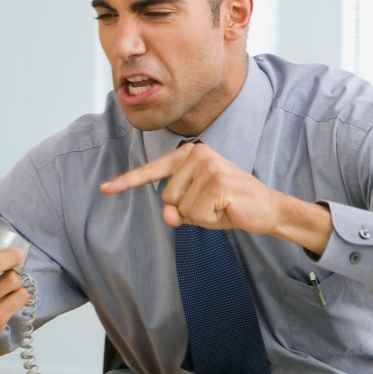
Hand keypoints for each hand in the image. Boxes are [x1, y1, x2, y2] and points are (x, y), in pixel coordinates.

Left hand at [100, 142, 332, 253]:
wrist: (267, 209)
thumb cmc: (230, 206)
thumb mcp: (197, 209)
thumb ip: (176, 210)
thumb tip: (168, 215)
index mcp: (189, 154)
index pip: (153, 172)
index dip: (127, 182)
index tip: (105, 189)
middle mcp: (197, 154)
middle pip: (167, 198)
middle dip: (188, 210)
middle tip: (215, 204)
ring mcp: (208, 166)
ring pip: (181, 208)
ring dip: (201, 215)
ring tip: (222, 206)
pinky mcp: (217, 182)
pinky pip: (196, 214)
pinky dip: (211, 219)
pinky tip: (228, 209)